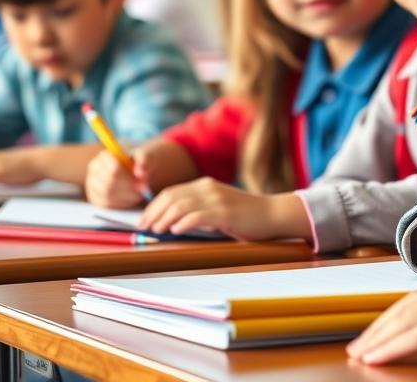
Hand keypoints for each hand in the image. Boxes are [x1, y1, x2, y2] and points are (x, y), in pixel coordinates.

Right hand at [84, 140, 185, 207]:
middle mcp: (95, 169)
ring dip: (127, 196)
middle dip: (129, 188)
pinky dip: (122, 203)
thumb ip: (145, 159)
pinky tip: (131, 198)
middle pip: (109, 183)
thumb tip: (141, 173)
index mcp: (105, 155)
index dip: (128, 176)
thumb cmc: (138, 161)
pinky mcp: (96, 198)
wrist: (135, 170)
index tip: (141, 180)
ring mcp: (93, 184)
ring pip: (108, 195)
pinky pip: (107, 205)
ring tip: (139, 193)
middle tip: (142, 188)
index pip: (113, 168)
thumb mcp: (145, 156)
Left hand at [139, 178, 310, 240]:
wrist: (273, 214)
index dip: (153, 206)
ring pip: (181, 205)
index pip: (171, 192)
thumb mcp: (219, 207)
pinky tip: (175, 231)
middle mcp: (208, 188)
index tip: (143, 220)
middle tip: (143, 227)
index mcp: (205, 185)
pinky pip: (198, 216)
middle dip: (153, 212)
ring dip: (164, 218)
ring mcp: (217, 199)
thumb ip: (199, 209)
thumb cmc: (246, 216)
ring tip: (156, 230)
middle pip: (171, 197)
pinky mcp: (225, 213)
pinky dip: (183, 222)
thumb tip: (172, 223)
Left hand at [347, 277, 416, 367]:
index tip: (377, 332)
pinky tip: (376, 359)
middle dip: (379, 328)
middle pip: (405, 307)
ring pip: (404, 321)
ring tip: (360, 355)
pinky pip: (413, 337)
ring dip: (378, 339)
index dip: (393, 317)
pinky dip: (390, 348)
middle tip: (358, 345)